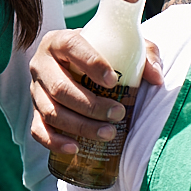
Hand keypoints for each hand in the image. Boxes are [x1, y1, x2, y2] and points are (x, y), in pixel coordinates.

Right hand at [28, 30, 162, 152]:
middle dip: (90, 105)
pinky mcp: (35, 112)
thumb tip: (156, 77)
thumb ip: (144, 54)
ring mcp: (36, 90)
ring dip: (80, 126)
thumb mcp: (123, 48)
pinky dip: (54, 142)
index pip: (71, 47)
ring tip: (109, 133)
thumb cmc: (102, 56)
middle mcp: (42, 64)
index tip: (113, 80)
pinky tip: (75, 149)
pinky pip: (38, 129)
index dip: (90, 63)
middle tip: (118, 113)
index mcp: (59, 41)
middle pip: (60, 87)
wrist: (77, 66)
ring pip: (50, 111)